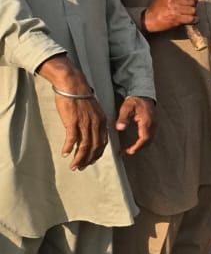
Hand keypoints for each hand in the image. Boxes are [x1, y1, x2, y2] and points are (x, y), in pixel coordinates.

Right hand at [37, 56, 107, 170]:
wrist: (73, 85)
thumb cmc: (81, 97)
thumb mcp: (93, 111)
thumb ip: (93, 122)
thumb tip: (89, 133)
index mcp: (102, 122)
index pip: (102, 143)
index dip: (97, 154)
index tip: (91, 161)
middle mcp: (96, 124)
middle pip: (94, 147)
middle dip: (88, 160)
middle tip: (80, 168)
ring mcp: (85, 123)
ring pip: (84, 146)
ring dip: (79, 158)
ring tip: (73, 166)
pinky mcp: (73, 121)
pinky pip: (72, 139)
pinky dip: (69, 148)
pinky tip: (65, 154)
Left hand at [115, 95, 153, 154]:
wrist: (143, 95)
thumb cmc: (134, 101)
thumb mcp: (126, 108)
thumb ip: (123, 118)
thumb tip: (120, 128)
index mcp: (146, 121)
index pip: (144, 138)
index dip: (137, 146)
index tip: (130, 151)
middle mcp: (152, 124)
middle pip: (148, 141)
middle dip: (138, 148)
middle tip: (127, 151)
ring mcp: (154, 125)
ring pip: (150, 139)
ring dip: (141, 145)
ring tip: (130, 148)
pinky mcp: (153, 125)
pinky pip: (150, 136)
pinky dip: (144, 141)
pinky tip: (136, 142)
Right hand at [143, 0, 197, 32]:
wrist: (148, 19)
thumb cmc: (155, 10)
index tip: (194, 1)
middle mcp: (173, 0)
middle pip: (192, 2)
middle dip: (194, 6)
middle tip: (192, 9)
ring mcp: (175, 9)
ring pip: (192, 10)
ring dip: (194, 14)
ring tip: (192, 16)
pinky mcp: (176, 18)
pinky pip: (190, 18)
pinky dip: (194, 20)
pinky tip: (193, 20)